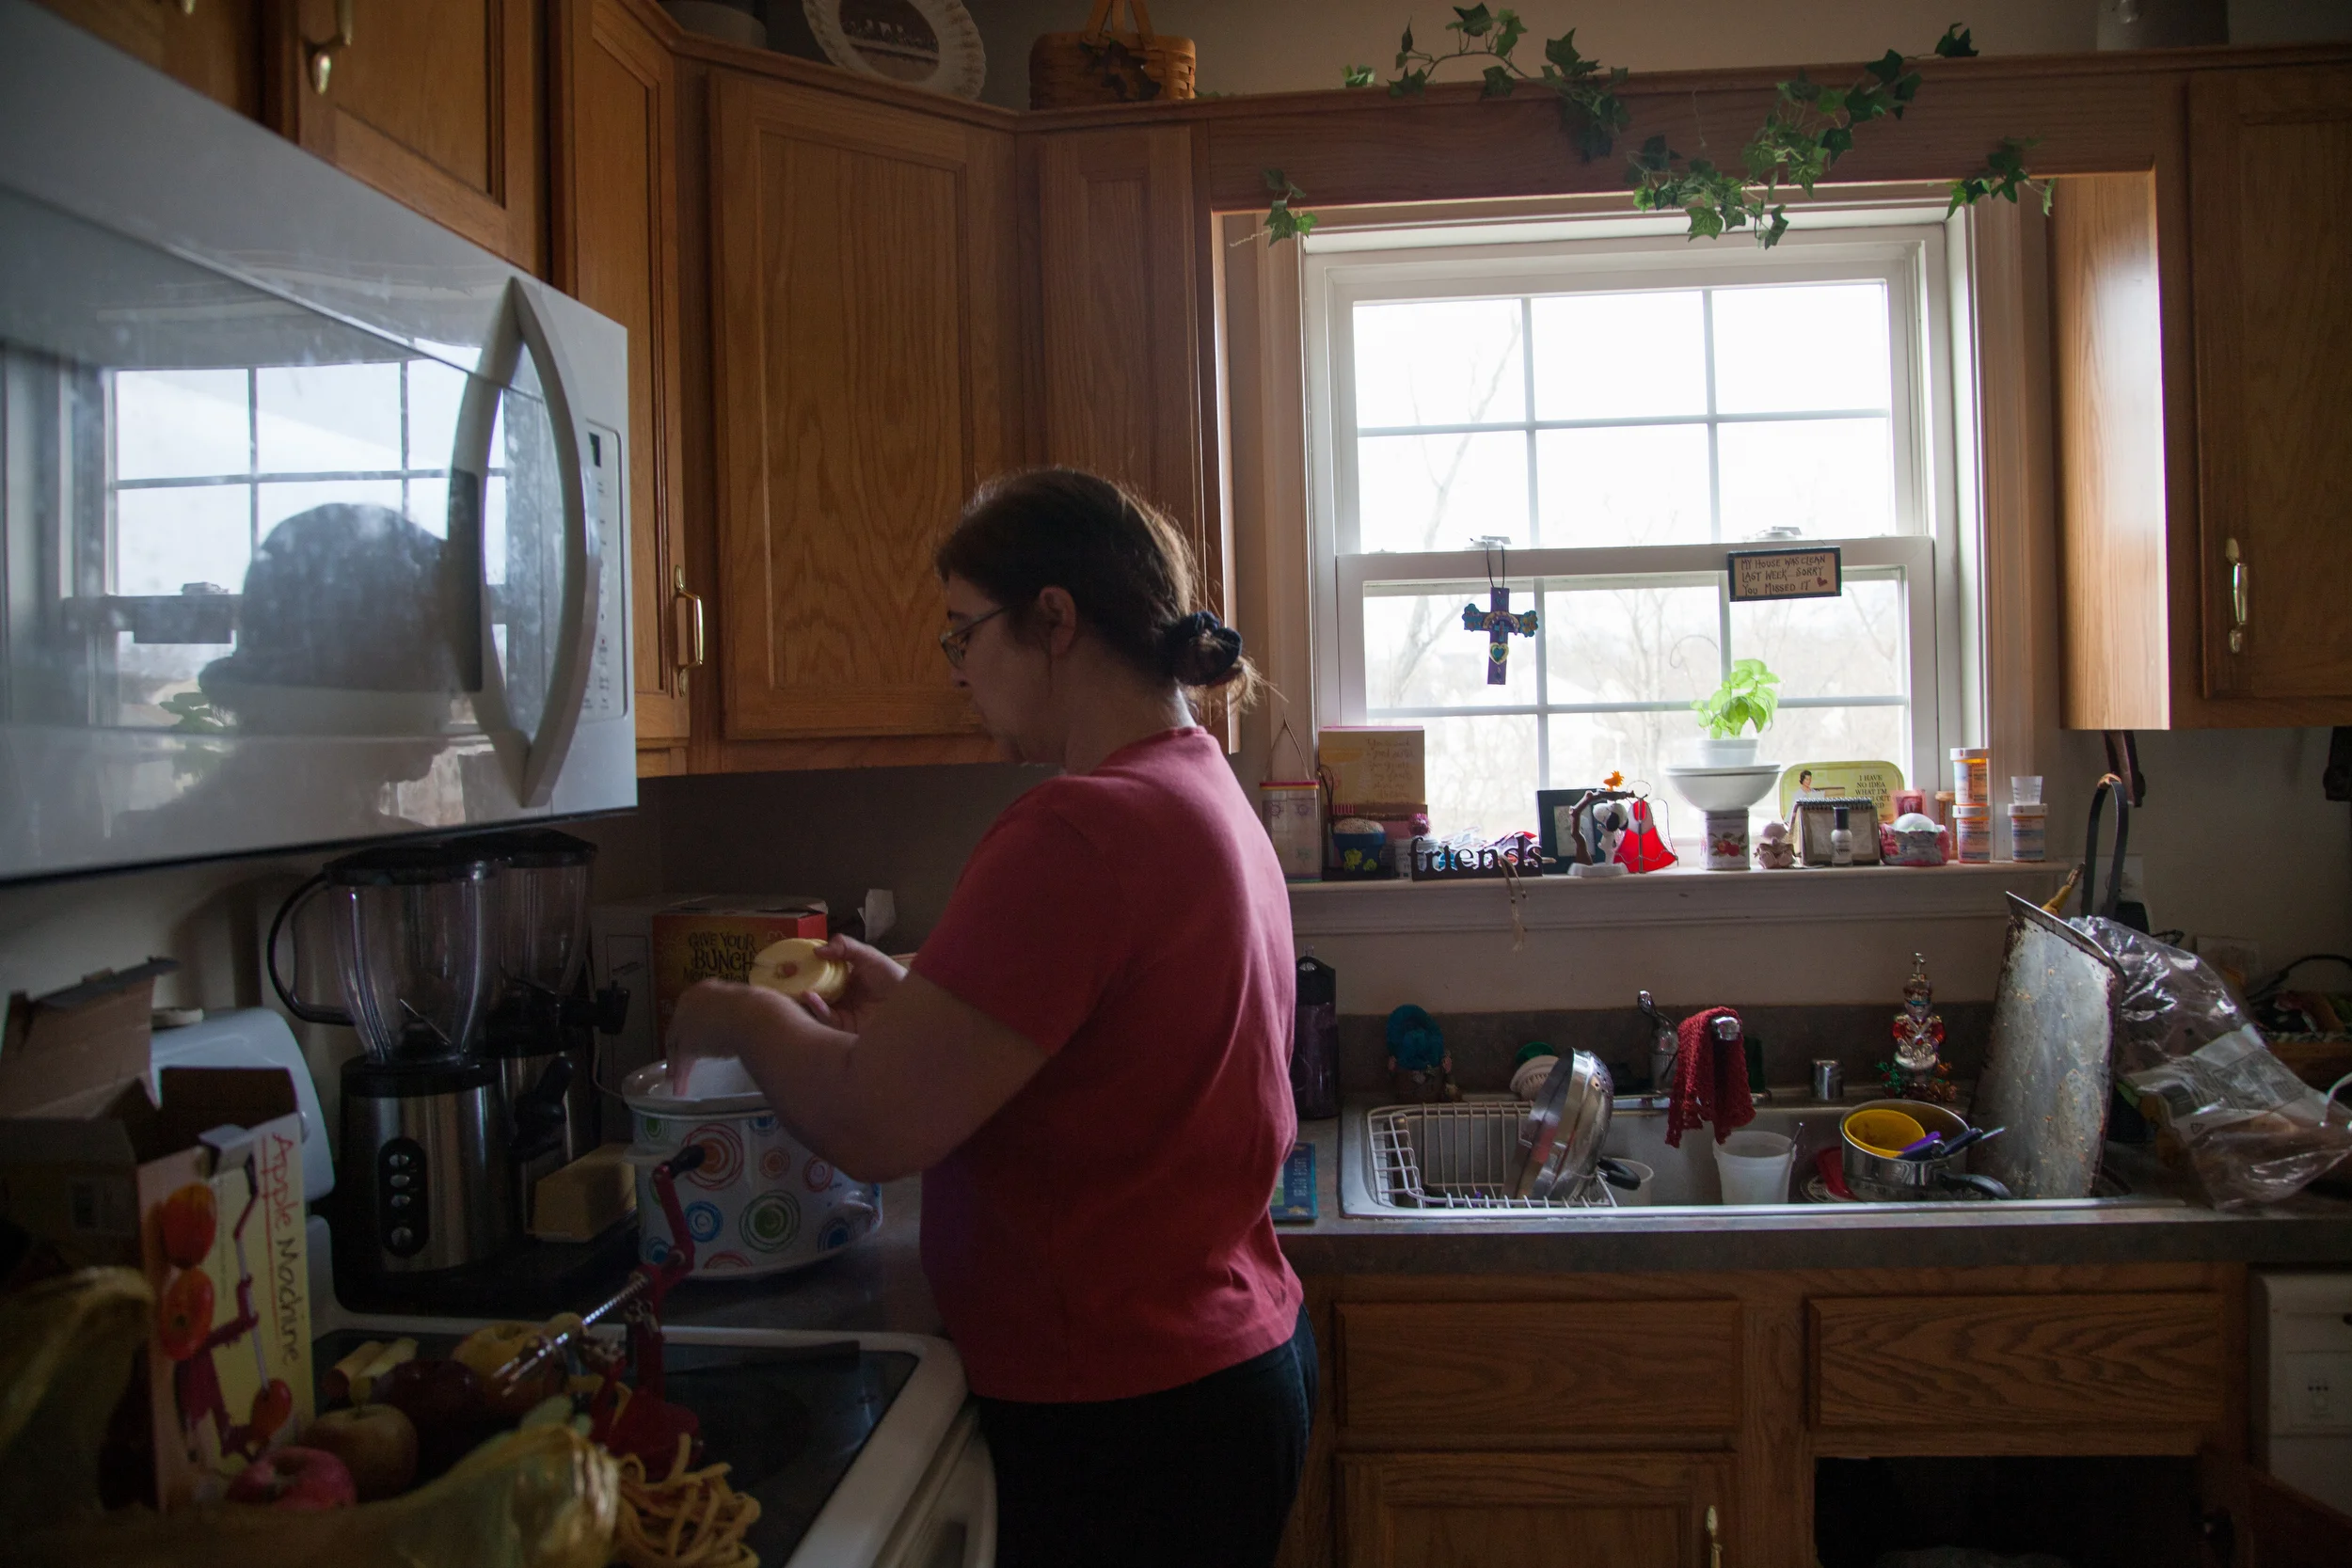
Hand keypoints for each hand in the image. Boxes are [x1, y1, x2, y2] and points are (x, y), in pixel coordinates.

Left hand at [665, 979, 827, 1093]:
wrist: (757, 1015)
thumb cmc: (765, 1007)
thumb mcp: (757, 1006)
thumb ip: (751, 1012)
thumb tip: (767, 1017)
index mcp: (707, 989)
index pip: (696, 1009)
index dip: (697, 1023)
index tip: (702, 1035)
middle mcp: (691, 1002)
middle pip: (681, 1027)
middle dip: (680, 1043)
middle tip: (681, 1058)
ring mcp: (686, 1022)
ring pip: (678, 1045)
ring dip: (678, 1063)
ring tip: (676, 1078)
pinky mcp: (687, 1044)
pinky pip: (683, 1062)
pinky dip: (681, 1076)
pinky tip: (680, 1090)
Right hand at [801, 934, 905, 1033]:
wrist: (912, 1002)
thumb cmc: (891, 977)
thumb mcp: (868, 956)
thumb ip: (846, 947)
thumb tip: (817, 949)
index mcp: (844, 979)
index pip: (820, 973)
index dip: (806, 967)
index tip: (792, 959)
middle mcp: (840, 996)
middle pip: (815, 990)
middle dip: (799, 983)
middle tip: (784, 974)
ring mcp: (840, 1012)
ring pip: (816, 1005)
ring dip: (805, 996)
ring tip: (796, 985)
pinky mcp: (843, 1027)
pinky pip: (826, 1018)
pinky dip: (816, 1008)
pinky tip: (810, 996)